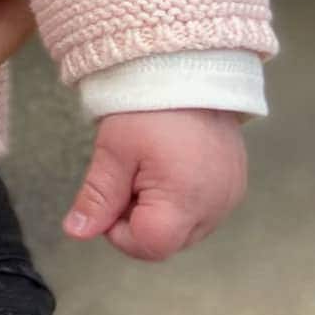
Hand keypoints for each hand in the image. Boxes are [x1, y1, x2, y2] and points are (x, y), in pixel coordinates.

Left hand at [63, 109, 246, 260]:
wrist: (189, 67)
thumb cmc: (149, 107)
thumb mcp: (114, 152)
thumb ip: (98, 197)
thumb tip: (77, 232)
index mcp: (185, 200)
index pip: (148, 246)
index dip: (119, 230)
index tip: (111, 197)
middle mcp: (216, 205)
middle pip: (167, 241)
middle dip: (139, 219)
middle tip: (129, 176)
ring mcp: (230, 195)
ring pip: (185, 228)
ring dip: (161, 210)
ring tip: (152, 167)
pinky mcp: (236, 184)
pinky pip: (204, 209)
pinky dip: (182, 198)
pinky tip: (172, 166)